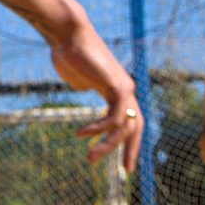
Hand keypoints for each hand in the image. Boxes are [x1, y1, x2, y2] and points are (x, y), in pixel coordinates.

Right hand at [48, 17, 141, 170]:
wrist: (68, 35)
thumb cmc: (68, 52)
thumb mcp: (78, 77)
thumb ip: (84, 86)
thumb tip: (82, 89)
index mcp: (119, 89)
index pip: (131, 119)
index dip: (129, 140)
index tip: (125, 162)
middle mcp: (127, 89)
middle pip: (136, 126)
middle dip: (131, 148)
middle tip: (126, 170)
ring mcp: (124, 87)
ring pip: (124, 126)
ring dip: (107, 145)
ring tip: (90, 158)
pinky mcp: (117, 86)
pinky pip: (114, 117)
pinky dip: (99, 129)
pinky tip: (81, 134)